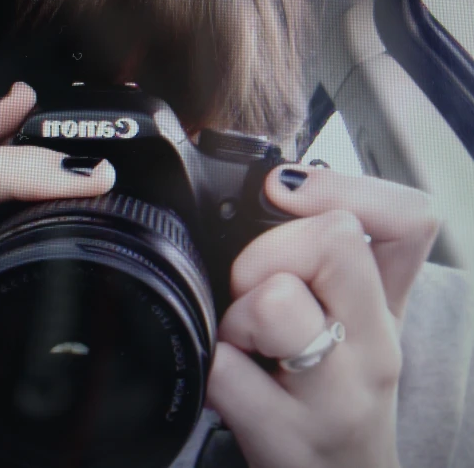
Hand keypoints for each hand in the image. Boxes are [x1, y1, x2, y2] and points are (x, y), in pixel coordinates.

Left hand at [206, 165, 439, 467]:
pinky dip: (213, 365)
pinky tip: (230, 380)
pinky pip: (224, 368)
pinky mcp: (286, 437)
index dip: (340, 185)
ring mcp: (335, 396)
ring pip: (275, 300)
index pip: (409, 218)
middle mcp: (374, 346)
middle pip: (332, 238)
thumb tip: (279, 187)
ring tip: (246, 343)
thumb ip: (332, 260)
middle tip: (253, 292)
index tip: (284, 191)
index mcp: (385, 308)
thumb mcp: (354, 324)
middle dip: (267, 252)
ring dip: (238, 315)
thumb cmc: (334, 397)